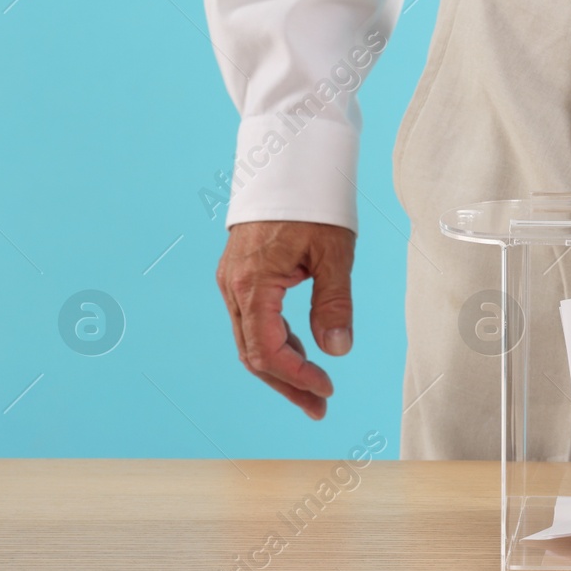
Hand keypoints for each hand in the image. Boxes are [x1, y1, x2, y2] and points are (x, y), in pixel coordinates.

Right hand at [215, 221, 355, 419]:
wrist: (287, 162)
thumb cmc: (313, 202)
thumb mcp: (334, 252)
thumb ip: (334, 302)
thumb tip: (337, 350)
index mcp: (251, 284)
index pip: (268, 350)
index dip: (296, 376)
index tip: (326, 389)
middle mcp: (233, 287)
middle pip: (253, 354)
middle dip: (287, 383)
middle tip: (319, 407)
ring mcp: (232, 282)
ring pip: (250, 341)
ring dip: (281, 368)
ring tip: (315, 389)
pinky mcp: (239, 277)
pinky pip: (252, 322)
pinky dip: (276, 343)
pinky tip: (303, 353)